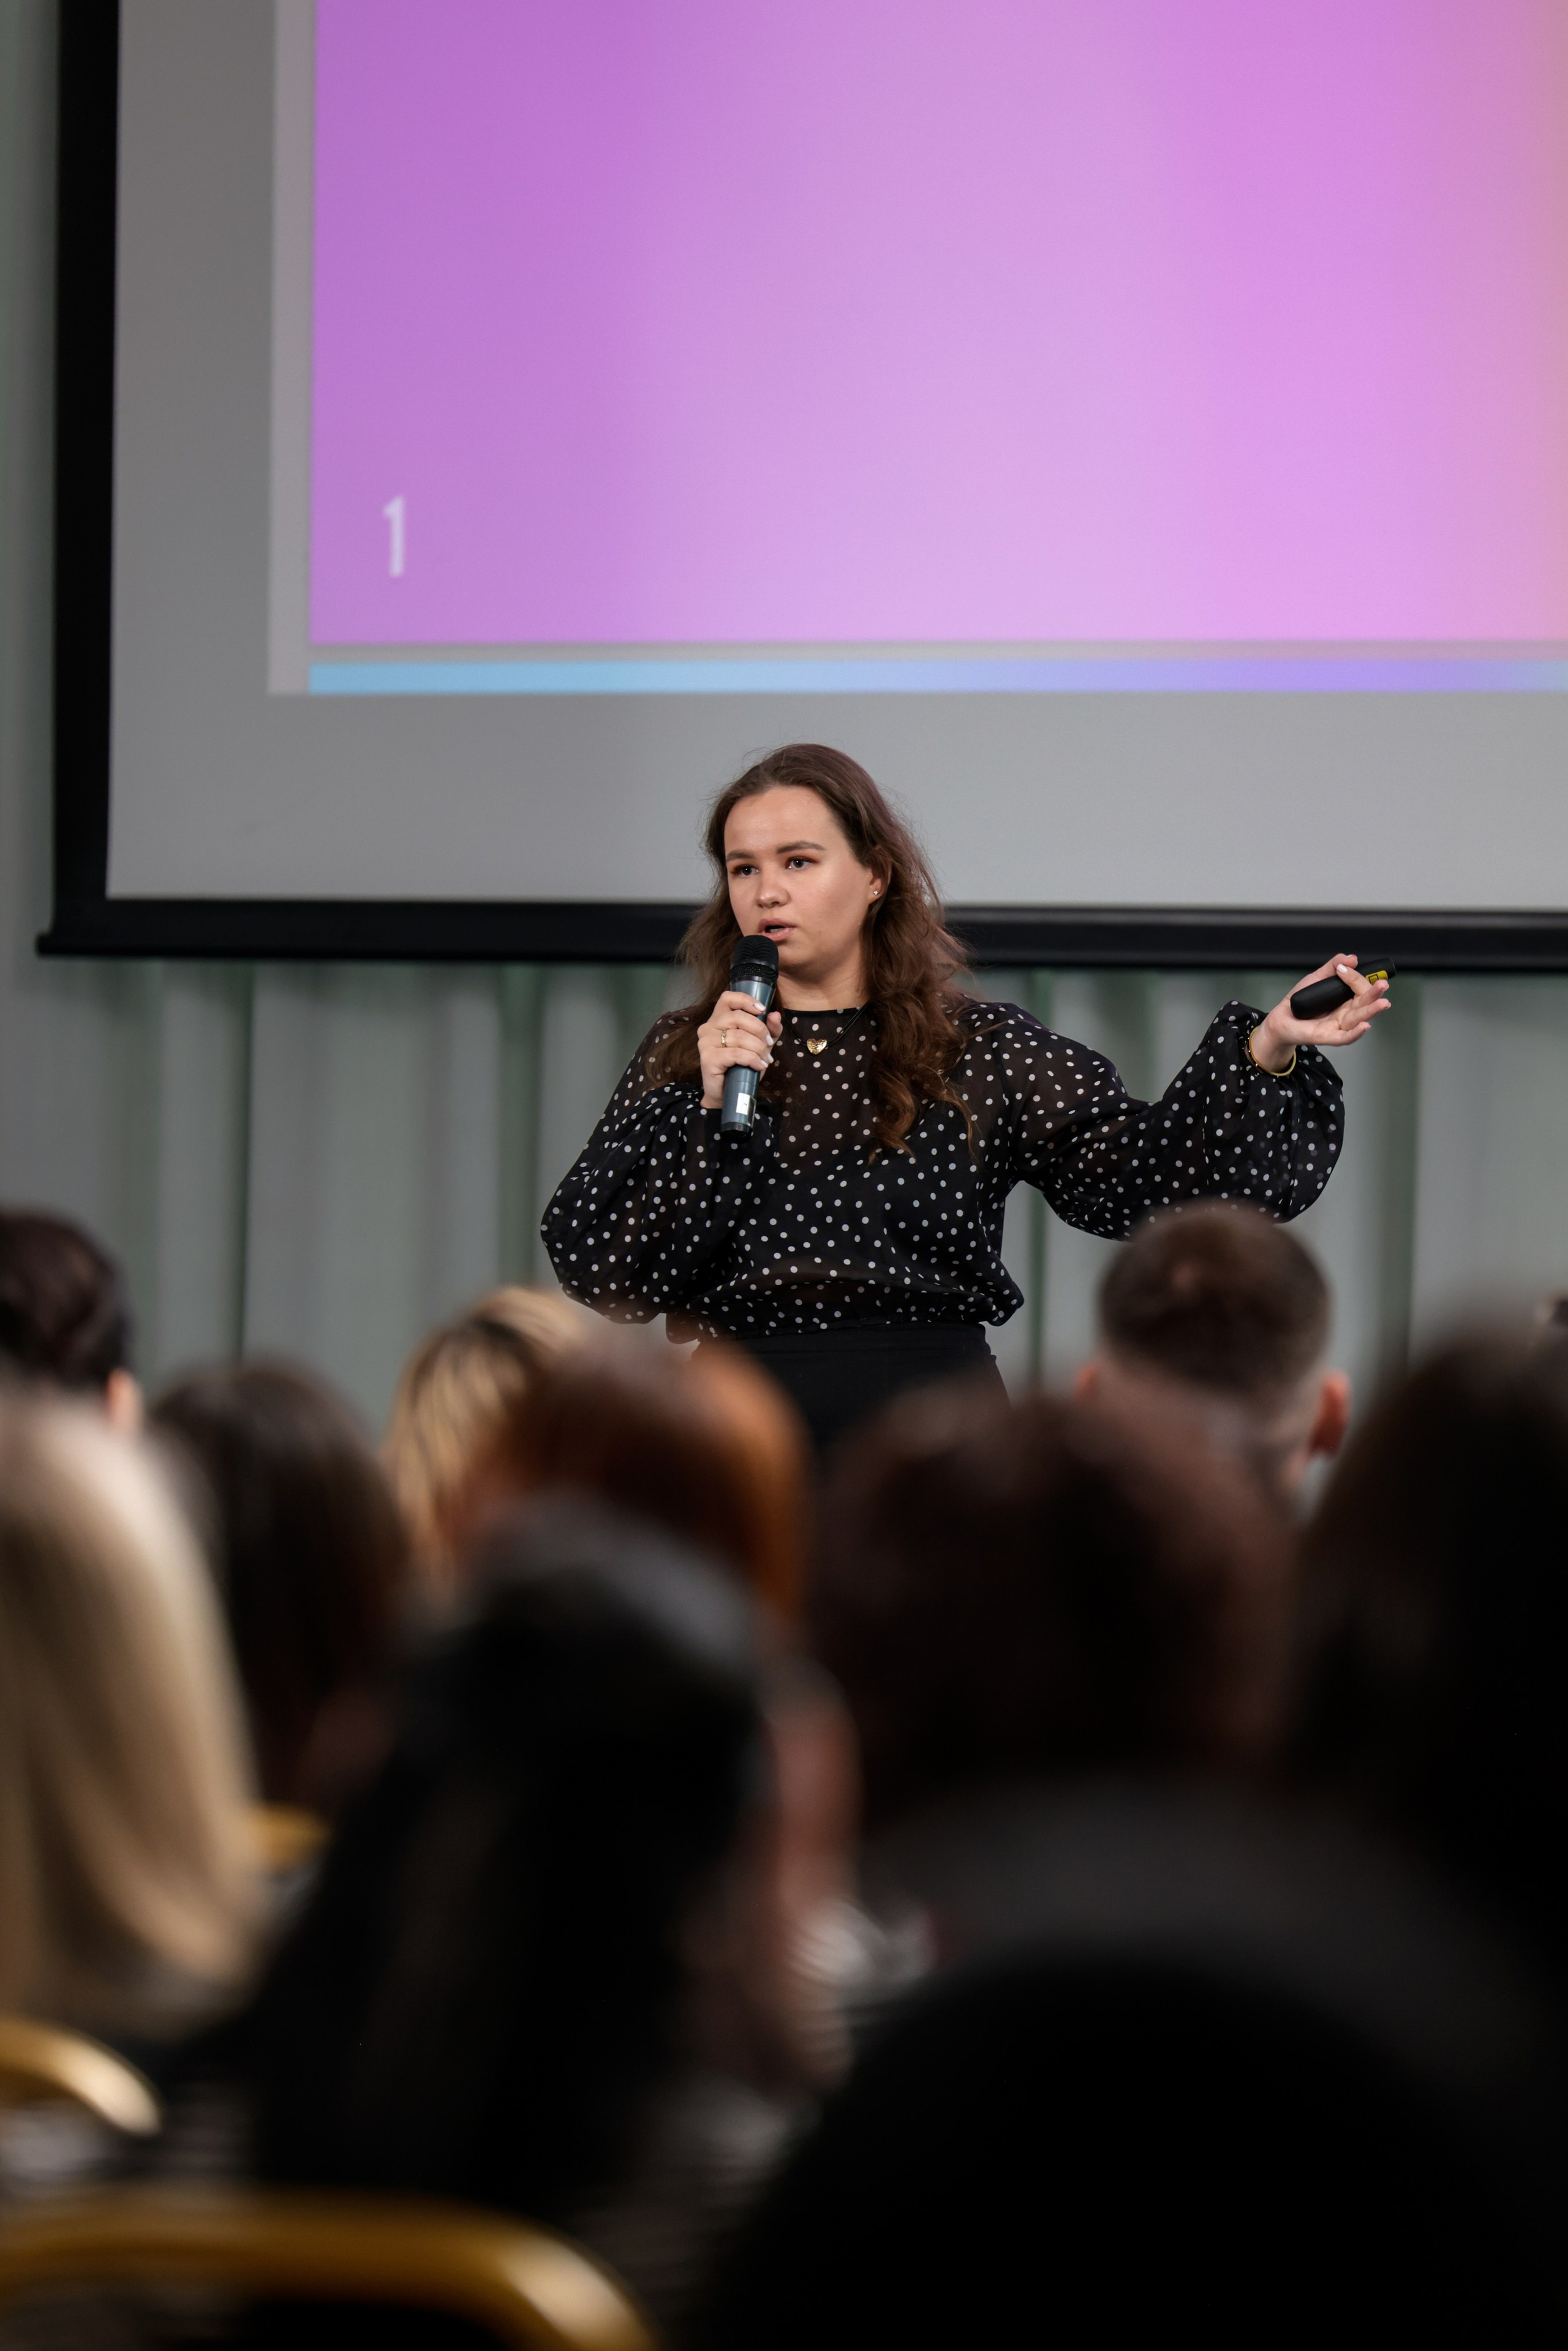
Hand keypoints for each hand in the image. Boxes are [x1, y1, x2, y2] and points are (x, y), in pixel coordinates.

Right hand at [698, 991, 783, 1109]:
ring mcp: (705, 1042)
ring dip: (758, 1049)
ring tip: (765, 1060)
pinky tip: (758, 1066)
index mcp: (718, 1020)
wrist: (727, 1094)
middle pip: (738, 1017)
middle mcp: (708, 1028)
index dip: (746, 1000)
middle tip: (768, 1045)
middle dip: (760, 1031)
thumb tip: (775, 1015)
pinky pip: (736, 1053)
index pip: (728, 998)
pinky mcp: (708, 1058)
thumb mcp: (759, 1045)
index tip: (762, 1010)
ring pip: (739, 1036)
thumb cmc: (741, 1067)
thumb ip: (769, 1030)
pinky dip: (752, 1059)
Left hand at [1249, 954, 1391, 1071]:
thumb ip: (1333, 967)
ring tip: (1382, 1004)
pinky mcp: (1328, 1037)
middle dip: (1375, 995)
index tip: (1348, 967)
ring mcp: (1339, 1026)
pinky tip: (1365, 1026)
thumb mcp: (1317, 978)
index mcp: (1347, 999)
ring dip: (1371, 1012)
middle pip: (1365, 1004)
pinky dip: (1356, 1033)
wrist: (1282, 1018)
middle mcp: (1347, 1013)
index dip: (1357, 978)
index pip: (1360, 988)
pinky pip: (1345, 1037)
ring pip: (1359, 1019)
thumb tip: (1351, 958)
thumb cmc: (1302, 1001)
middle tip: (1383, 984)